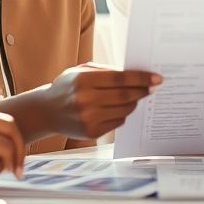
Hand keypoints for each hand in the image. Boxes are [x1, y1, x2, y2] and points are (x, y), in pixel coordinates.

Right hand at [6, 64, 162, 141]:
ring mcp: (88, 118)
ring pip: (124, 110)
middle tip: (152, 88)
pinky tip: (119, 108)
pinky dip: (122, 114)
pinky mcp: (91, 132)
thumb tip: (136, 75)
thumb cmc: (68, 86)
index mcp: (83, 80)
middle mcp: (85, 100)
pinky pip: (117, 122)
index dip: (141, 78)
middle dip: (142, 91)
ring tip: (136, 97)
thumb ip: (107, 71)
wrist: (46, 111)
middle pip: (125, 96)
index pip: (120, 79)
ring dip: (134, 103)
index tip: (157, 78)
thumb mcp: (81, 71)